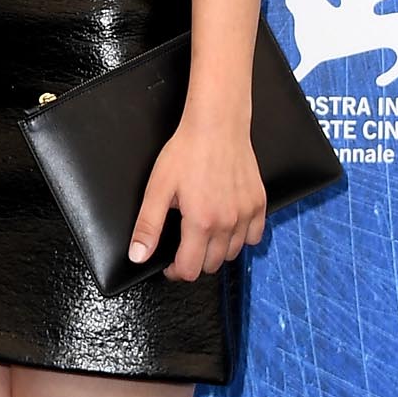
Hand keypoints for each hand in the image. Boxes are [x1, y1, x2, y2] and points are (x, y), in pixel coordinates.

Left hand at [129, 107, 265, 281]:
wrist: (216, 125)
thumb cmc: (187, 151)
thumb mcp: (158, 188)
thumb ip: (148, 226)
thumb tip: (138, 256)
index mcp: (201, 223)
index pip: (190, 270)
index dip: (175, 272)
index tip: (169, 264)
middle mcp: (227, 223)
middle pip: (212, 265)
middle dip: (194, 262)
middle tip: (184, 247)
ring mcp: (246, 214)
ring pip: (233, 253)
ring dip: (217, 252)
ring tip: (203, 235)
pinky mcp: (259, 203)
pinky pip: (254, 236)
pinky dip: (241, 238)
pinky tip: (228, 225)